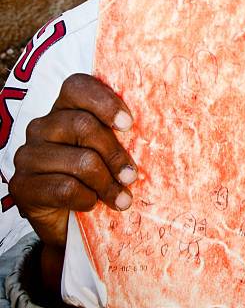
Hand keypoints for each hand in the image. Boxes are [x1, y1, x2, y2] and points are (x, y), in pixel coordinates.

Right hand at [8, 74, 137, 292]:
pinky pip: (64, 188)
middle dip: (115, 154)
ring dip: (107, 183)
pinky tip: (92, 204)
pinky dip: (86, 199)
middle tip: (132, 176)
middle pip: (83, 126)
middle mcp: (42, 126)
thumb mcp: (111, 151)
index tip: (128, 124)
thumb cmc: (97, 176)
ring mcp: (28, 155)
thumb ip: (122, 134)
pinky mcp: (21, 186)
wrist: (68, 220)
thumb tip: (161, 126)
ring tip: (121, 198)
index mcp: (65, 109)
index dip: (104, 102)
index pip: (77, 86)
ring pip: (79, 161)